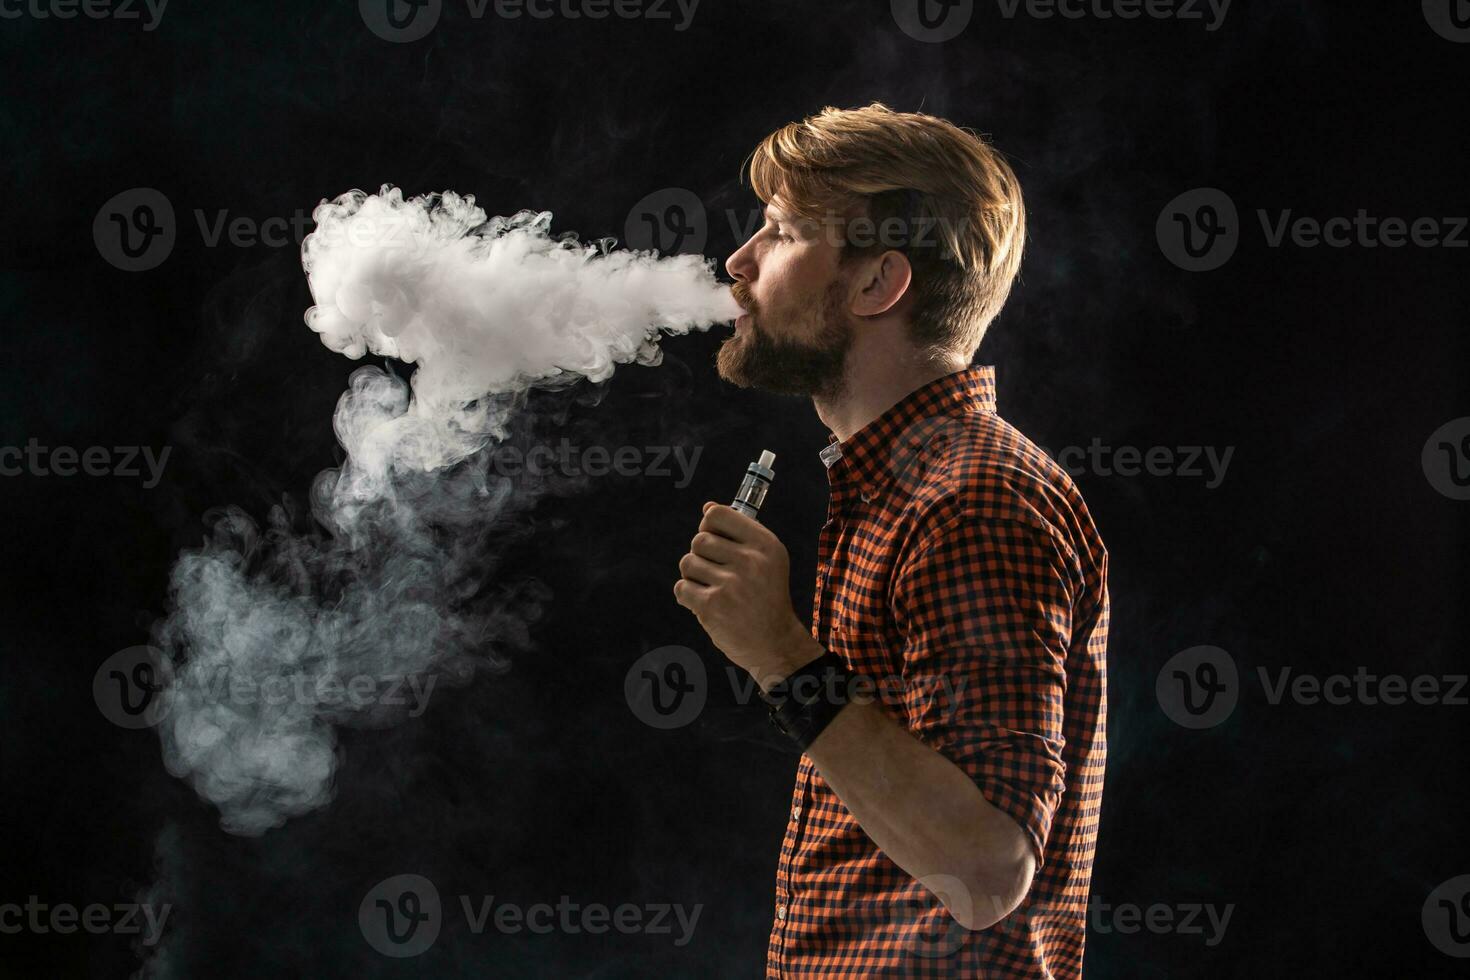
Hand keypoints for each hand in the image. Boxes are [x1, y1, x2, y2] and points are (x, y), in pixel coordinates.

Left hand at [673, 503, 822, 689]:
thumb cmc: (766, 597)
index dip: (709, 525)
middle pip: (699, 540)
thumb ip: (739, 532)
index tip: (715, 538)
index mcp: (765, 545)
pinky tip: (706, 604)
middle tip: (716, 572)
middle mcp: (750, 561)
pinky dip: (688, 596)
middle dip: (701, 555)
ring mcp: (730, 584)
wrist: (775, 643)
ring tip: (713, 589)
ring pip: (687, 563)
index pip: (718, 514)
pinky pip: (681, 587)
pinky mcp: (712, 606)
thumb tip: (707, 507)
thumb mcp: (768, 560)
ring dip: (694, 576)